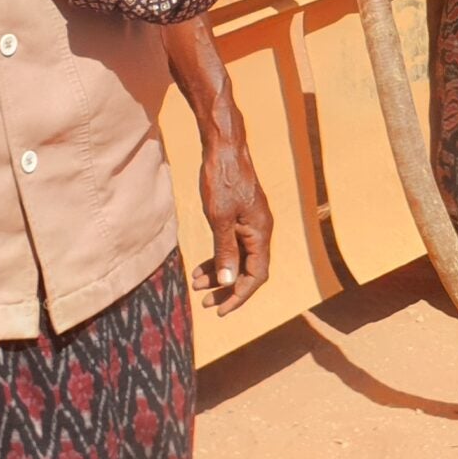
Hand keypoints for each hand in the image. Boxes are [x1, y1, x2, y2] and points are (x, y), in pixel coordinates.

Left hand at [191, 130, 272, 314]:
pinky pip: (232, 244)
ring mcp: (250, 223)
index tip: (220, 310)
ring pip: (238, 258)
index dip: (239, 295)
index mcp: (260, 233)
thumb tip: (227, 282)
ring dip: (219, 274)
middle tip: (205, 303)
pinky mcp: (240, 216)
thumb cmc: (221, 179)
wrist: (223, 147)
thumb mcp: (219, 219)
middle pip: (248, 270)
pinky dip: (218, 257)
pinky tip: (200, 267)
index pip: (256, 275)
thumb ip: (224, 251)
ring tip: (197, 285)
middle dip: (226, 288)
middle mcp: (260, 231)